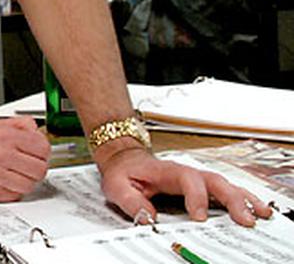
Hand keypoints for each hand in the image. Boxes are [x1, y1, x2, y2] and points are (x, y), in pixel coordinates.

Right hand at [0, 117, 49, 201]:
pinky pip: (15, 195)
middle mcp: (2, 154)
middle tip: (28, 166)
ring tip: (15, 175)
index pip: (42, 147)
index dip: (42, 152)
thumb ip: (18, 125)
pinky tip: (4, 182)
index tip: (37, 154)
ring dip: (25, 182)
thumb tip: (36, 130)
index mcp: (5, 135)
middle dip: (36, 169)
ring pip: (29, 184)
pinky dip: (13, 191)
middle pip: (40, 169)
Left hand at [98, 146, 273, 225]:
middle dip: (231, 199)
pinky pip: (225, 191)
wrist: (125, 159)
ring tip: (261, 214)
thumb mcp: (117, 186)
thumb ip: (131, 202)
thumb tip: (148, 218)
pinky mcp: (201, 187)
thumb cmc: (124, 172)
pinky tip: (256, 209)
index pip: (187, 179)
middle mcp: (186, 173)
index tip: (199, 217)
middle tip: (245, 219)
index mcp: (166, 171)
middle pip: (214, 181)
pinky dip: (243, 199)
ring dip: (244, 199)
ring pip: (225, 185)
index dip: (196, 197)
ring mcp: (196, 179)